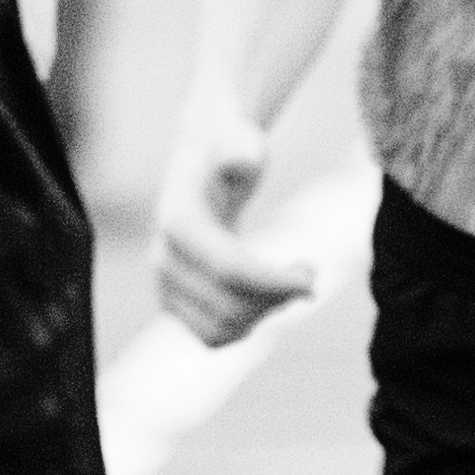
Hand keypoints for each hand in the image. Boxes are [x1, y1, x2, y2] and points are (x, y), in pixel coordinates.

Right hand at [152, 107, 319, 346]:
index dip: (273, 281)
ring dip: (262, 316)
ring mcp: (164, 284)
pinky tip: (268, 300)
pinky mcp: (174, 303)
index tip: (312, 275)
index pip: (227, 268)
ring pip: (218, 330)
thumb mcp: (239, 137)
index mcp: (177, 219)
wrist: (202, 163)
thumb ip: (243, 146)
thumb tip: (243, 160)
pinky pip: (210, 337)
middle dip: (276, 298)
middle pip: (226, 305)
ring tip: (287, 286)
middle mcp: (163, 257)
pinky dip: (246, 328)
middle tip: (307, 274)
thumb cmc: (229, 148)